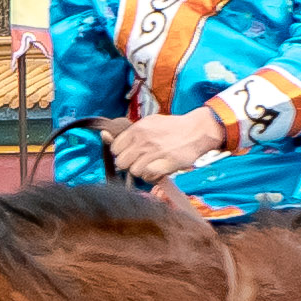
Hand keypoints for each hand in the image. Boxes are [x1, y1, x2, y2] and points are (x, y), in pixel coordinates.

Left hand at [104, 106, 230, 180]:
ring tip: (151, 166)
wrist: (197, 130)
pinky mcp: (167, 163)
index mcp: (137, 129)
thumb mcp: (149, 123)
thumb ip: (127, 132)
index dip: (120, 154)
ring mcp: (155, 152)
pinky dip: (152, 177)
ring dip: (142, 172)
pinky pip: (149, 176)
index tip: (129, 154)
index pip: (114, 148)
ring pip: (135, 171)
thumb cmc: (172, 128)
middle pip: (122, 162)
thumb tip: (103, 134)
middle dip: (129, 165)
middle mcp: (144, 141)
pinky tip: (158, 171)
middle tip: (140, 162)